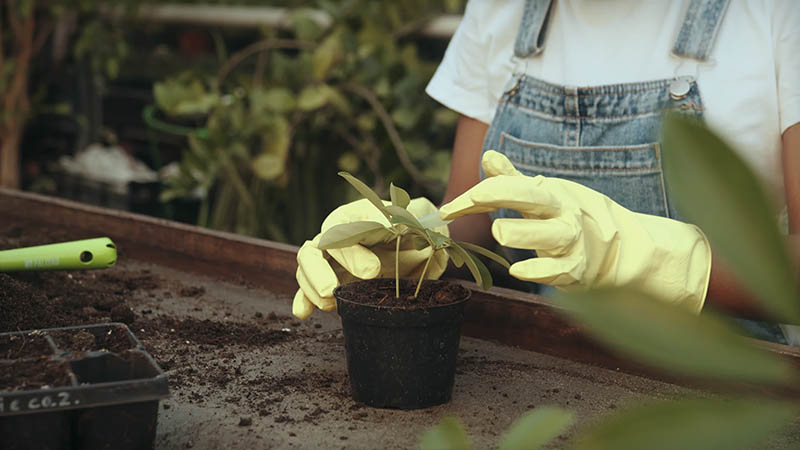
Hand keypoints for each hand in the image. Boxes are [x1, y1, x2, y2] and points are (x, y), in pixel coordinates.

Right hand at [293, 197, 449, 318]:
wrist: (416, 240)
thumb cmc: (410, 225)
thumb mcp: (412, 219)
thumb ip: (405, 223)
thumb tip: (396, 231)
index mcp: (352, 217)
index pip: (339, 230)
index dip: (351, 252)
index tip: (372, 271)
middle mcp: (335, 237)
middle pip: (313, 250)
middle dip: (319, 271)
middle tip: (332, 290)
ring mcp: (330, 259)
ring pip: (306, 269)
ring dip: (311, 288)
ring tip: (329, 304)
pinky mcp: (330, 279)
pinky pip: (308, 288)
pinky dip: (304, 300)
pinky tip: (303, 313)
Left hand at [439, 150, 711, 311]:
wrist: (617, 247)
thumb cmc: (568, 217)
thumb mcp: (544, 195)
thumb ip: (512, 181)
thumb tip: (487, 156)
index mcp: (550, 194)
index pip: (509, 187)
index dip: (475, 196)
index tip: (447, 211)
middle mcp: (561, 215)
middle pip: (529, 199)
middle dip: (499, 198)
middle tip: (476, 204)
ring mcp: (570, 243)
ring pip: (542, 236)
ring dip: (517, 234)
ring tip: (502, 233)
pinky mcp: (575, 271)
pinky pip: (552, 272)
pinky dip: (533, 272)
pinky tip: (516, 270)